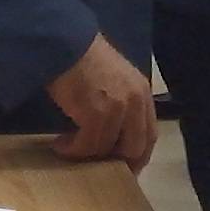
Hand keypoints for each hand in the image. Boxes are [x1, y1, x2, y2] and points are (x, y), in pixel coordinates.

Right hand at [46, 33, 157, 171]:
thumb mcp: (113, 80)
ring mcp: (118, 108)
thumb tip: (112, 137)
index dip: (139, 156)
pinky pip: (87, 145)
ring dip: (86, 155)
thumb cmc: (82, 58)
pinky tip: (59, 144)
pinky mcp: (97, 113)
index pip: (150, 134)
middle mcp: (136, 101)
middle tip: (98, 168)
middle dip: (117, 163)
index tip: (124, 168)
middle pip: (136, 147)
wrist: (64, 42)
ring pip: (107, 149)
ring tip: (68, 149)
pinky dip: (72, 150)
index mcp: (142, 93)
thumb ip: (120, 104)